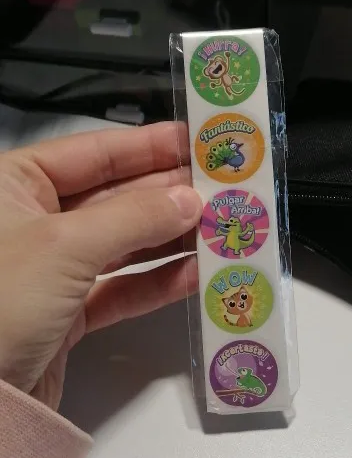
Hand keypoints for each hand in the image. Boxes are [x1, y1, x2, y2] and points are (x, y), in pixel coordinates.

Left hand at [0, 121, 201, 409]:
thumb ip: (134, 217)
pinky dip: (157, 282)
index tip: (199, 143)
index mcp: (13, 183)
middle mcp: (31, 221)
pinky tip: (195, 274)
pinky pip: (121, 289)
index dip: (150, 145)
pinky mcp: (66, 315)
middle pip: (115, 197)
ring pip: (123, 245)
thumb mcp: (65, 245)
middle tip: (224, 191)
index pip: (94, 152)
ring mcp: (50, 270)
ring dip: (172, 239)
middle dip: (170, 196)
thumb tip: (187, 199)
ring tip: (222, 231)